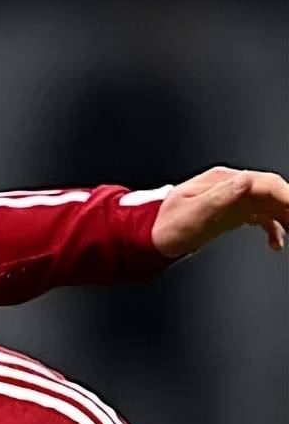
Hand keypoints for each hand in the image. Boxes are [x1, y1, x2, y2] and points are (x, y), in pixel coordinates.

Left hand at [152, 167, 288, 257]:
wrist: (148, 237)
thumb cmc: (165, 226)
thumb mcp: (193, 212)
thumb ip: (221, 196)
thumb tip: (246, 181)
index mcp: (223, 180)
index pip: (265, 183)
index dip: (287, 196)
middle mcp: (231, 186)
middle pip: (272, 192)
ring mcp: (232, 199)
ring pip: (270, 204)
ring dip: (286, 216)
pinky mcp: (232, 213)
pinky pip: (260, 217)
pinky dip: (272, 228)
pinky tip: (277, 243)